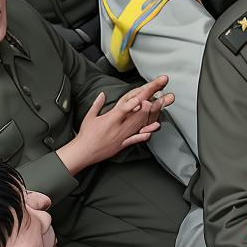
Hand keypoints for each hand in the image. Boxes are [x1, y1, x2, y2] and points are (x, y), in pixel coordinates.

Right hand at [57, 75, 173, 174]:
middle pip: (137, 114)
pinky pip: (135, 139)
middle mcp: (119, 127)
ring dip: (152, 117)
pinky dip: (143, 135)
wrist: (84, 152)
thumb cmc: (86, 134)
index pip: (125, 107)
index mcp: (110, 118)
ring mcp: (122, 136)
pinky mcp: (123, 144)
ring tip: (162, 109)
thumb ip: (98, 104)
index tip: (144, 96)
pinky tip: (152, 131)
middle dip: (151, 105)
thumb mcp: (90, 116)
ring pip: (140, 125)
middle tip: (162, 97)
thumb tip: (102, 94)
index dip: (135, 102)